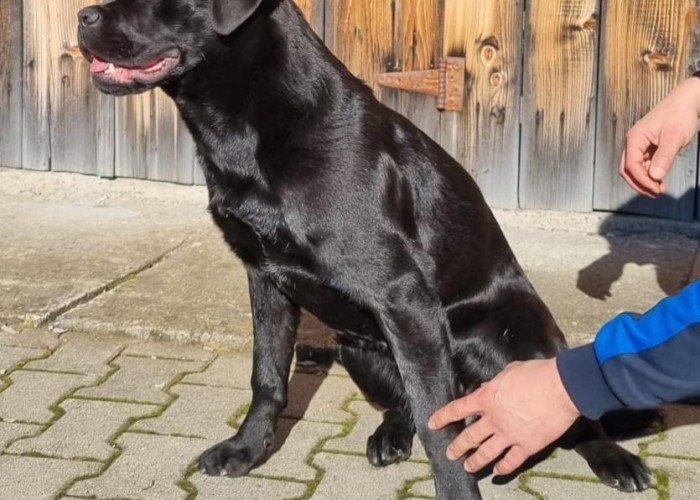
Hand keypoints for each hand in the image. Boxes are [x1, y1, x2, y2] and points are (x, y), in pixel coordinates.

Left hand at [428, 359, 579, 475]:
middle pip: (469, 437)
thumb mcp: (508, 372)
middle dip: (457, 446)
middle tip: (450, 453)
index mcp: (487, 398)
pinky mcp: (527, 446)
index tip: (433, 423)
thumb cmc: (536, 374)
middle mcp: (494, 419)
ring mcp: (509, 434)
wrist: (562, 387)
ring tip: (467, 467)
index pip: (457, 409)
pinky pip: (511, 461)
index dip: (443, 417)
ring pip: (486, 453)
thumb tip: (486, 387)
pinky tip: (498, 471)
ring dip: (474, 461)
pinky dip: (503, 468)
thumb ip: (494, 383)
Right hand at [619, 76, 699, 196]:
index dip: (642, 180)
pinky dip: (649, 174)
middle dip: (639, 183)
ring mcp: (639, 144)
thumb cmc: (680, 114)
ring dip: (644, 180)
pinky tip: (660, 179)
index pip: (631, 165)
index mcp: (634, 138)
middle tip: (655, 193)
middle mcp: (633, 142)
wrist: (686, 100)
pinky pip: (643, 164)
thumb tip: (655, 177)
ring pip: (634, 168)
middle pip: (627, 169)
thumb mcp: (674, 138)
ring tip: (660, 188)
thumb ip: (664, 158)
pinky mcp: (647, 146)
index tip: (656, 189)